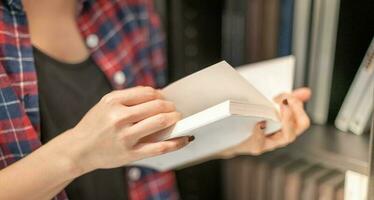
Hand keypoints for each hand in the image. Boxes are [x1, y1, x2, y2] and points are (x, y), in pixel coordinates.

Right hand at [64, 86, 190, 174]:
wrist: (78, 150)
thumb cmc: (94, 125)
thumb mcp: (105, 104)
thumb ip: (128, 97)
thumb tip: (157, 94)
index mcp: (113, 101)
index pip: (147, 92)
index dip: (161, 95)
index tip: (165, 99)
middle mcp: (119, 117)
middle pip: (156, 106)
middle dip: (170, 106)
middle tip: (174, 109)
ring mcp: (125, 136)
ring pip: (159, 122)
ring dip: (174, 118)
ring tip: (177, 118)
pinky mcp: (131, 153)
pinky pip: (159, 147)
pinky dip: (176, 142)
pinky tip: (184, 138)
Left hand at [220, 87, 311, 157]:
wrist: (233, 139)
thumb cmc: (255, 123)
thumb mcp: (272, 110)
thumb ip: (289, 100)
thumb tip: (306, 92)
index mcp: (286, 130)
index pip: (303, 122)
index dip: (298, 108)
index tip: (288, 96)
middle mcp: (279, 139)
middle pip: (294, 131)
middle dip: (292, 115)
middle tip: (285, 101)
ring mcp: (268, 144)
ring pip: (282, 139)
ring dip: (284, 123)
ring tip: (277, 109)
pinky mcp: (255, 147)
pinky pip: (260, 143)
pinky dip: (260, 132)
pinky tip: (259, 122)